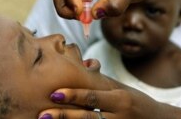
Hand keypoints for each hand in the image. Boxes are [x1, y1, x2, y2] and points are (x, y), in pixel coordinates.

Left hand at [38, 88, 180, 118]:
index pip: (93, 96)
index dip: (73, 95)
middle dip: (64, 116)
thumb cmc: (137, 102)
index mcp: (120, 99)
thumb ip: (102, 80)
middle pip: (88, 116)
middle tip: (43, 115)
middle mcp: (119, 115)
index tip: (53, 94)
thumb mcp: (121, 88)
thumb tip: (84, 65)